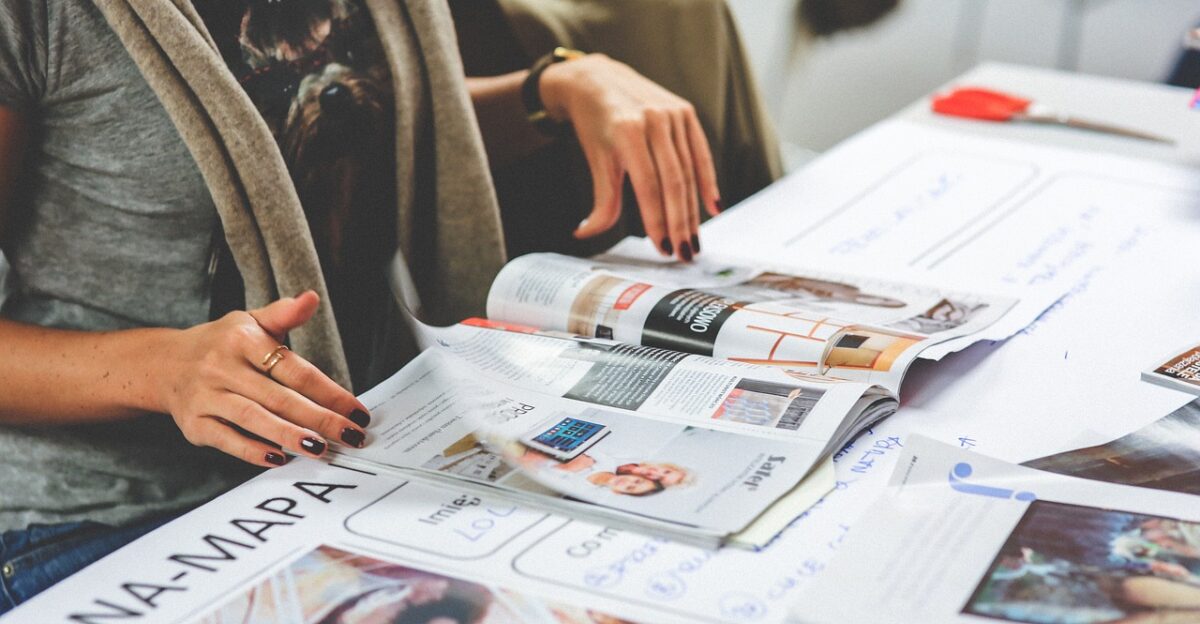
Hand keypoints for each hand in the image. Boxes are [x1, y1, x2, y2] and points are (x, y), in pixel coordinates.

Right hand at [155, 291, 369, 466]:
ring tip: (320, 449)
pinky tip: (279, 458)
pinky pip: (227, 440)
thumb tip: (311, 299)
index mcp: (243, 340)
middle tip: (350, 436)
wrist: (164, 364)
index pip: (295, 370)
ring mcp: (206, 397)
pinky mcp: (194, 424)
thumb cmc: (221, 344)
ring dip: (290, 436)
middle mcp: (222, 368)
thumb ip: (284, 314)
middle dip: (319, 419)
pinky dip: (252, 451)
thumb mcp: (250, 321)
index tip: (356, 411)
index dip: (329, 392)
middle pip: (279, 398)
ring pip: (254, 419)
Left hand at [540, 54, 720, 261]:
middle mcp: (654, 120)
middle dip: (680, 222)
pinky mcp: (686, 112)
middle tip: (684, 252)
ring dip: (693, 210)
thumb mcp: (596, 159)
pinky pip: (701, 153)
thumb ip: (600, 199)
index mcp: (628, 131)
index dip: (657, 220)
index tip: (663, 247)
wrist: (598, 80)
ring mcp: (673, 114)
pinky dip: (708, 181)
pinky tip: (712, 207)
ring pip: (688, 171)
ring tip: (693, 239)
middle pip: (673, 182)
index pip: (648, 186)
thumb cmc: (594, 123)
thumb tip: (586, 233)